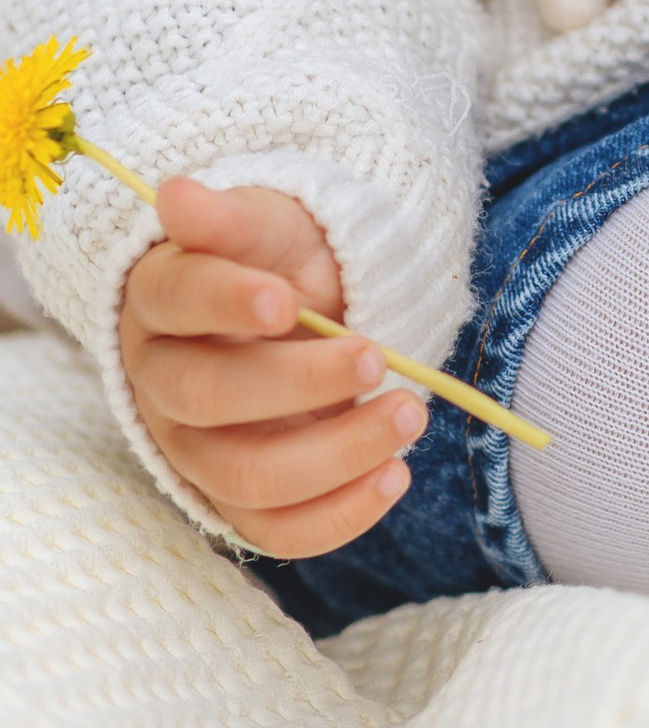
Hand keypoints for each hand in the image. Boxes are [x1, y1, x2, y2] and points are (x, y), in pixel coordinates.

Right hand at [120, 178, 422, 556]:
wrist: (297, 311)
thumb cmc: (274, 261)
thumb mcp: (266, 224)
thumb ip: (230, 218)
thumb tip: (177, 195)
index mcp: (160, 302)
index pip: (180, 301)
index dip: (227, 303)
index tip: (286, 301)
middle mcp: (163, 386)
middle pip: (210, 398)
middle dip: (299, 382)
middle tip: (376, 354)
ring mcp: (195, 453)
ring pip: (247, 475)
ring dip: (335, 454)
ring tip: (408, 413)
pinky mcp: (236, 501)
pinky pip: (276, 532)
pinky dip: (339, 515)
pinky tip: (394, 476)